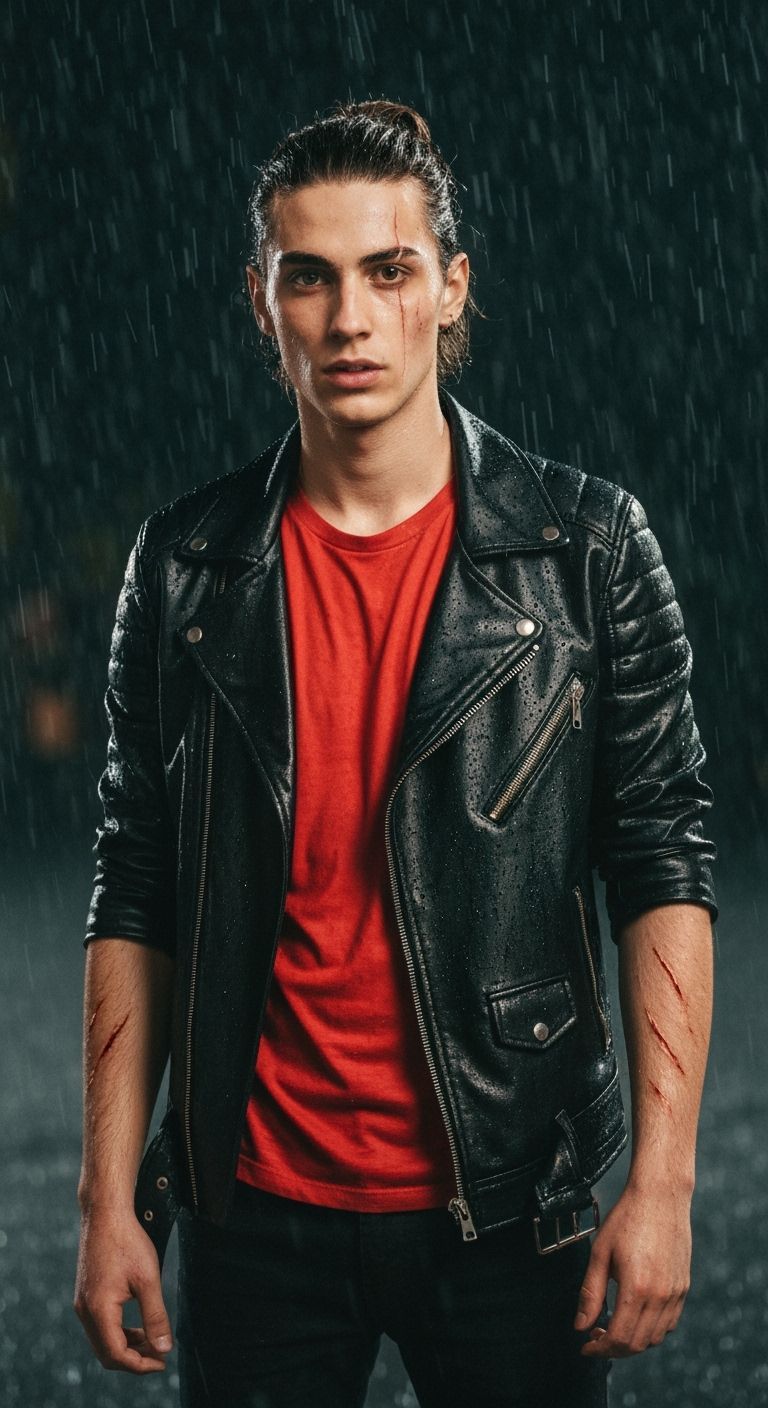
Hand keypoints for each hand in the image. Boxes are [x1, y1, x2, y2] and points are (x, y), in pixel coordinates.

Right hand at [74, 1205, 172, 1373]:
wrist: (105, 1213)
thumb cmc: (127, 1241)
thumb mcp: (148, 1279)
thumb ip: (156, 1316)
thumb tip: (164, 1348)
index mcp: (99, 1310)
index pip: (116, 1355)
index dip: (140, 1365)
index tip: (162, 1362)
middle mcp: (85, 1311)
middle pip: (107, 1353)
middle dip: (134, 1359)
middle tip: (160, 1355)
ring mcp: (82, 1303)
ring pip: (103, 1341)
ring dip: (127, 1346)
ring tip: (153, 1340)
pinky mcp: (85, 1295)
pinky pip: (100, 1327)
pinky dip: (119, 1333)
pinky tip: (138, 1326)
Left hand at [573, 1183, 691, 1356]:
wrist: (661, 1196)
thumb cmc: (627, 1219)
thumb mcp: (600, 1253)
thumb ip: (590, 1294)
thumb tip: (580, 1326)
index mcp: (637, 1289)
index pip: (619, 1338)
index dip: (599, 1349)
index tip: (586, 1346)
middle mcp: (660, 1297)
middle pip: (637, 1344)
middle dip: (613, 1349)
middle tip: (595, 1336)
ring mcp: (676, 1294)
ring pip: (654, 1338)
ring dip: (632, 1341)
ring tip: (613, 1326)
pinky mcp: (683, 1288)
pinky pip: (669, 1324)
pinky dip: (651, 1330)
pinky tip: (634, 1316)